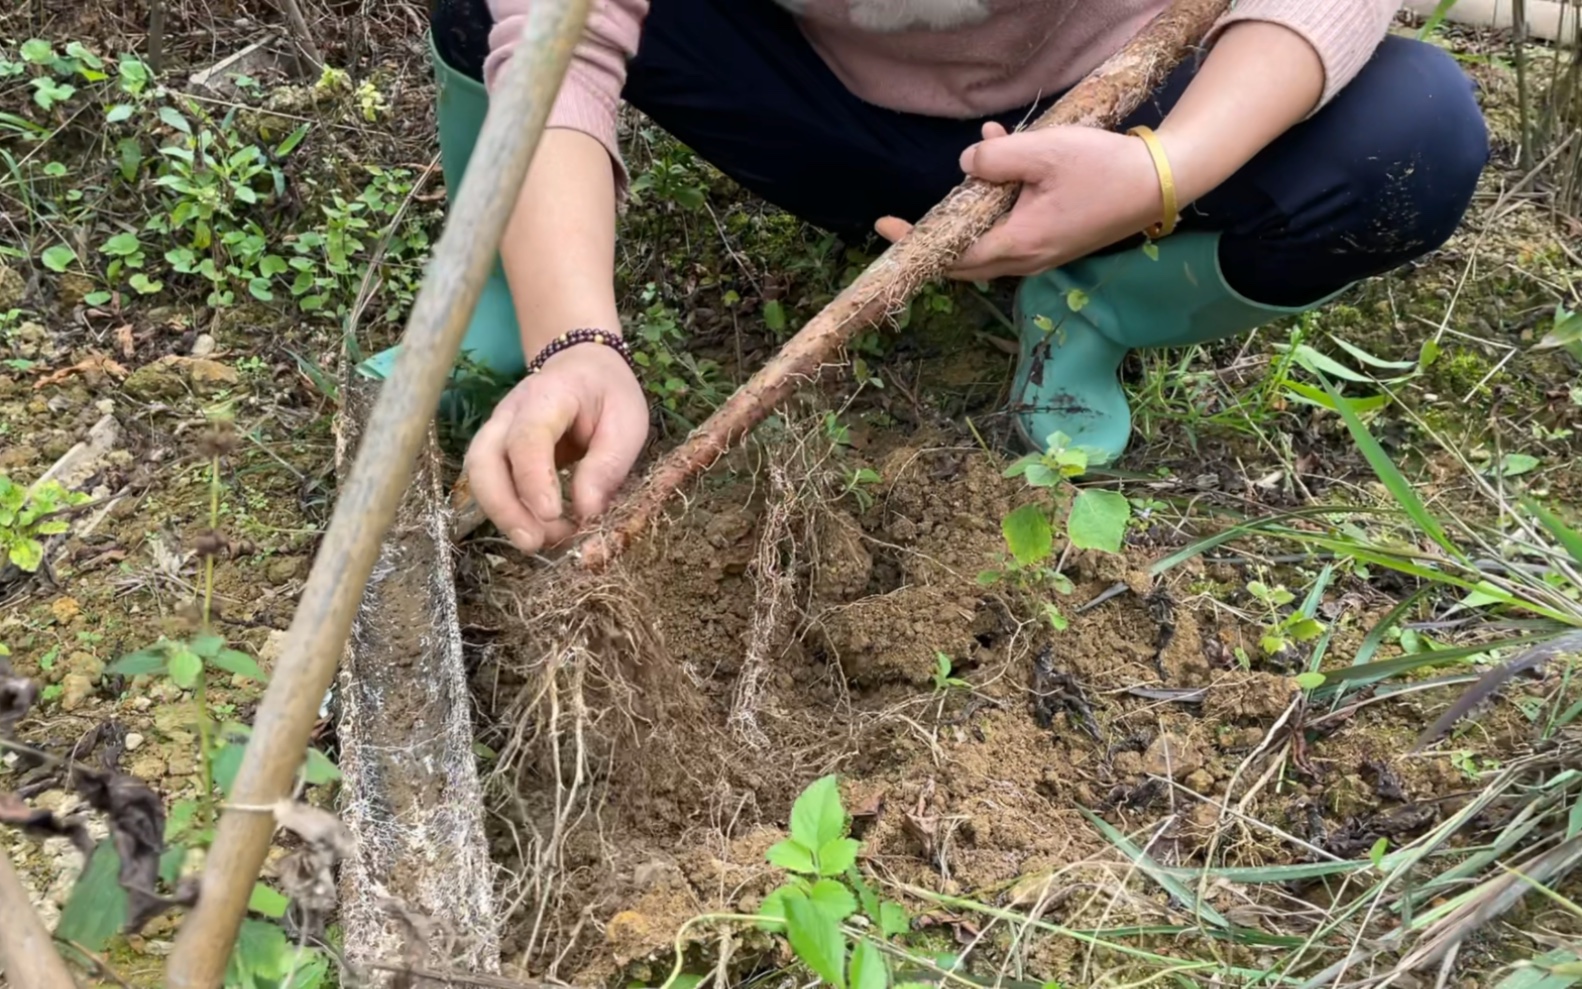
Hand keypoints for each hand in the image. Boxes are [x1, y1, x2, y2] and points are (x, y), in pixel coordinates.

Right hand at [464, 343, 648, 554]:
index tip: (551, 515)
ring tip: (540, 542)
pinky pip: (490, 484)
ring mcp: (496, 432)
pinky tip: (535, 529)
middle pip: (484, 460)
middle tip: (535, 542)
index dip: (533, 479)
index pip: (527, 438)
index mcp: (547, 396)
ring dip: (503, 514)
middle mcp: (509, 413)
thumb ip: (607, 465)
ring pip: (478, 476)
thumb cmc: (608, 392)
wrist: (583, 366)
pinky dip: (507, 511)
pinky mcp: (497, 452)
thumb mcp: (626, 422)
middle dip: (504, 507)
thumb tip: (587, 511)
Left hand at [875, 121, 1167, 281]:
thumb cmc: (1104, 168)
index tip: (886, 228)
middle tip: (902, 222)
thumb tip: (966, 166)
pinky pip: (1013, 227)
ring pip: (989, 240)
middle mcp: (1028, 259)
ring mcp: (1044, 254)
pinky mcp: (1056, 241)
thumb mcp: (1043, 152)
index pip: (954, 255)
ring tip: (978, 161)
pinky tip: (1005, 154)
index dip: (918, 243)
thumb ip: (996, 160)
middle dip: (934, 238)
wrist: (1161, 183)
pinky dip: (999, 201)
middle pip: (965, 259)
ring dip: (973, 208)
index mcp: (1020, 244)